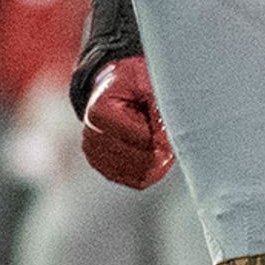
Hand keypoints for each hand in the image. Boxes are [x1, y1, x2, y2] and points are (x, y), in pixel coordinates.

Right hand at [78, 54, 174, 188]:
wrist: (113, 87)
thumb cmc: (131, 83)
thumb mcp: (147, 84)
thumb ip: (160, 107)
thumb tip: (172, 136)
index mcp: (99, 113)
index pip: (143, 139)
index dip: (163, 135)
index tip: (167, 122)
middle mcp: (92, 136)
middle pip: (142, 159)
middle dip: (163, 150)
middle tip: (170, 133)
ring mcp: (95, 155)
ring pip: (142, 174)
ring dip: (160, 161)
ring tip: (162, 140)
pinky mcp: (104, 168)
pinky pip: (137, 181)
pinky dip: (153, 170)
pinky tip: (156, 152)